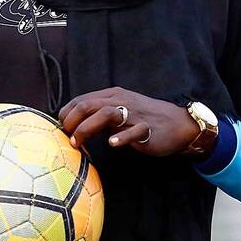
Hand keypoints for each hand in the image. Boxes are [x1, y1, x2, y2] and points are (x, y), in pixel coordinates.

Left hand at [59, 86, 200, 156]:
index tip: (61, 129)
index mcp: (113, 95)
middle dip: (72, 121)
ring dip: (87, 128)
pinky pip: (133, 132)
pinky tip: (111, 144)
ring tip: (77, 143)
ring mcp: (134, 115)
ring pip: (106, 114)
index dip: (67, 114)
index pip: (81, 99)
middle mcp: (121, 101)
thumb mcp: (121, 110)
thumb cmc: (145, 118)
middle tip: (66, 137)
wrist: (178, 123)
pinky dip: (120, 137)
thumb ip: (100, 114)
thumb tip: (74, 125)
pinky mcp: (147, 129)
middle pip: (89, 105)